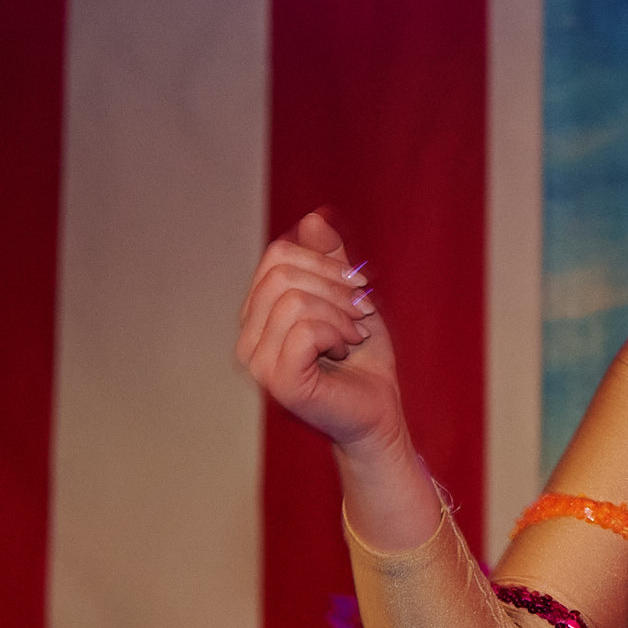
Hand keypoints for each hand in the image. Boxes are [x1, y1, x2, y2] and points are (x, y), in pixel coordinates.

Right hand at [237, 211, 403, 451]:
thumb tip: (312, 219)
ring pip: (293, 300)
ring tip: (352, 335)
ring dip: (339, 313)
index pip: (276, 256)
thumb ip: (329, 259)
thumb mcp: (349, 296)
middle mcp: (248, 338)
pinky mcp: (279, 383)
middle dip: (334, 285)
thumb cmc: (362, 357)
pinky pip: (303, 330)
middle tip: (360, 311)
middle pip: (280, 273)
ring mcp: (258, 363)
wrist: (379, 408)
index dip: (323, 260)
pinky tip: (344, 349)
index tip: (357, 283)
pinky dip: (336, 332)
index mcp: (258, 314)